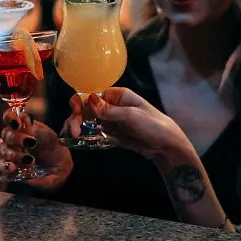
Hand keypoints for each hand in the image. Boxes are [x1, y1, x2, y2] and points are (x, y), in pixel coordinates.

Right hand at [0, 108, 72, 192]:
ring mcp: (9, 153)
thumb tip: (27, 127)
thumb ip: (38, 131)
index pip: (9, 117)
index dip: (10, 118)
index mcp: (21, 126)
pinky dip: (6, 167)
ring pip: (5, 150)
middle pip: (6, 134)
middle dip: (17, 138)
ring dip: (16, 154)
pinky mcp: (9, 168)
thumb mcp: (50, 137)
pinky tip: (13, 167)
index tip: (17, 123)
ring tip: (30, 160)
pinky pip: (2, 166)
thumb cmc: (52, 147)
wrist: (58, 166)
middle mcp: (12, 138)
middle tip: (31, 143)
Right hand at [66, 87, 191, 162]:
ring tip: (75, 136)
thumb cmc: (153, 125)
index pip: (93, 94)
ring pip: (88, 120)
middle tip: (75, 130)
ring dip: (78, 126)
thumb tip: (90, 99)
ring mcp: (111, 120)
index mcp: (118, 95)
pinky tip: (78, 139)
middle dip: (77, 117)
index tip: (76, 113)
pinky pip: (94, 132)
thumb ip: (109, 110)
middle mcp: (112, 106)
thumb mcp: (131, 116)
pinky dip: (85, 135)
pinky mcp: (111, 134)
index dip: (81, 102)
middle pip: (87, 108)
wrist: (166, 146)